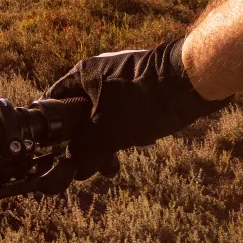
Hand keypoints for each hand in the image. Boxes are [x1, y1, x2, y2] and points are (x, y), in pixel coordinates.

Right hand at [44, 38, 229, 178]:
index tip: (54, 149)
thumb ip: (85, 152)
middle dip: (87, 141)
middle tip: (94, 164)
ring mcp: (122, 75)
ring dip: (109, 138)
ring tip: (118, 161)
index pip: (53, 100)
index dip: (51, 127)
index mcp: (81, 74)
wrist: (191, 81)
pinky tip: (142, 141)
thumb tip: (75, 172)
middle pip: (81, 110)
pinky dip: (127, 126)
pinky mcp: (143, 82)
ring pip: (105, 112)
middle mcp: (97, 71)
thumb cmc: (141, 102)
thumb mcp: (107, 133)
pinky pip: (125, 107)